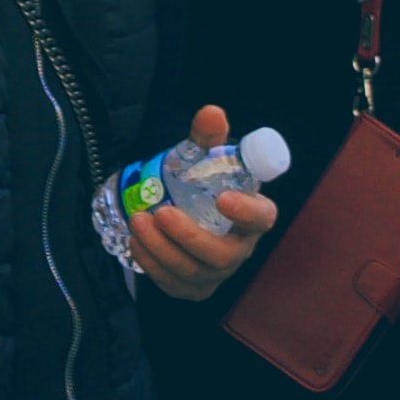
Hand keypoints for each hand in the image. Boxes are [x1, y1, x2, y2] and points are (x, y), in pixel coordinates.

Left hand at [123, 106, 279, 300]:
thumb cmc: (204, 186)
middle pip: (222, 254)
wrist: (188, 217)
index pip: (262, 218)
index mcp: (253, 217)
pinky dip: (152, 264)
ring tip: (139, 220)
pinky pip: (174, 283)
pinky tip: (136, 242)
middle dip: (188, 236)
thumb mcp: (205, 160)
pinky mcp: (193, 288)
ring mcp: (216, 273)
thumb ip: (208, 138)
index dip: (247, 211)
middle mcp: (239, 249)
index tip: (223, 198)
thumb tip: (211, 112)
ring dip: (161, 248)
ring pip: (192, 271)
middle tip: (161, 213)